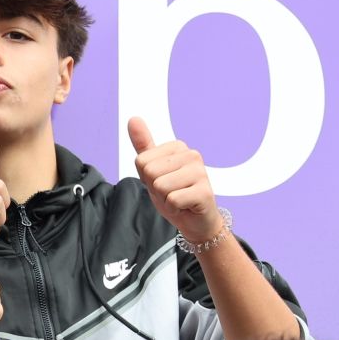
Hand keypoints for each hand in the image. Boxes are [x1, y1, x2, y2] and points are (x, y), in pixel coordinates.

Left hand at [129, 118, 224, 248]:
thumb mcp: (153, 169)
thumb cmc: (174, 193)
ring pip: (160, 186)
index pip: (141, 161)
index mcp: (178, 147)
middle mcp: (192, 155)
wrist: (196, 221)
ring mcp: (201, 172)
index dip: (147, 178)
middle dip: (155, 189)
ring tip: (178, 199)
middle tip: (171, 193)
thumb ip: (144, 145)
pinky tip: (185, 207)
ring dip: (164, 200)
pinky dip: (174, 209)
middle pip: (150, 172)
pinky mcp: (205, 192)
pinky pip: (173, 200)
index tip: (163, 182)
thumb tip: (133, 118)